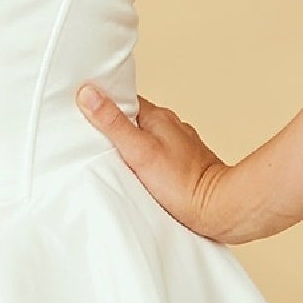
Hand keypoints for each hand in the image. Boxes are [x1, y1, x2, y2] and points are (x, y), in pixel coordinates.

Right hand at [76, 84, 235, 239]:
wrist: (218, 210)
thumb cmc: (180, 183)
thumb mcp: (138, 150)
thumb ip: (113, 123)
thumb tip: (88, 93)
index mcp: (158, 116)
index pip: (124, 99)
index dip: (104, 103)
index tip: (83, 109)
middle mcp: (172, 126)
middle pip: (135, 118)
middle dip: (115, 125)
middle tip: (91, 135)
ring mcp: (180, 146)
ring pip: (147, 137)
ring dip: (131, 144)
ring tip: (112, 156)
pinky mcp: (184, 165)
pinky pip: (158, 154)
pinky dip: (146, 159)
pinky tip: (138, 173)